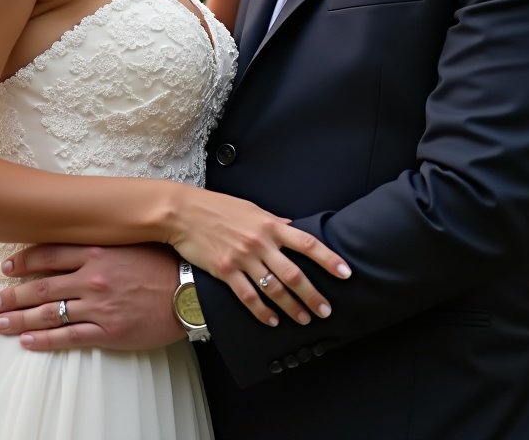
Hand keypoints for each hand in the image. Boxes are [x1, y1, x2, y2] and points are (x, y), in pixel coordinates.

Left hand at [0, 243, 183, 350]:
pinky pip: (68, 337)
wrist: (191, 292)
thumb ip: (103, 239)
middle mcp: (93, 277)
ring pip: (49, 313)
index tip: (6, 267)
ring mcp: (99, 306)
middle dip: (12, 294)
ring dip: (19, 318)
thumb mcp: (132, 241)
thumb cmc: (164, 263)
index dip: (24, 261)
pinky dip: (44, 340)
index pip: (49, 254)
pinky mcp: (108, 332)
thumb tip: (78, 232)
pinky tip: (27, 341)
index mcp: (98, 251)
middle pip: (41, 286)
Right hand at [167, 188, 351, 327]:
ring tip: (304, 319)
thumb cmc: (217, 207)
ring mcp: (242, 259)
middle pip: (294, 274)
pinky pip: (248, 297)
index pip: (306, 243)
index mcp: (270, 225)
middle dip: (313, 295)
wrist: (183, 213)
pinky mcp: (225, 272)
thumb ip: (273, 221)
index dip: (328, 259)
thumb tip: (292, 226)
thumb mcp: (251, 208)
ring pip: (274, 289)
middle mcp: (260, 243)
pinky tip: (272, 320)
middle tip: (326, 310)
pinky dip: (262, 312)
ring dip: (292, 307)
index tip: (344, 272)